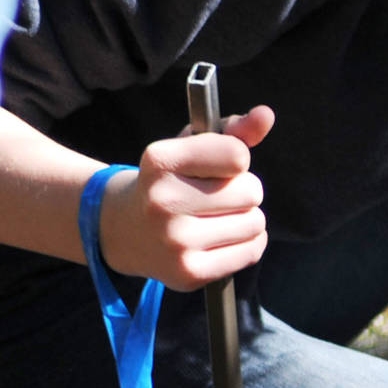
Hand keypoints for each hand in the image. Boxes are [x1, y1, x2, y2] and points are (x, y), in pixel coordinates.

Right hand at [98, 106, 274, 290]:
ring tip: (215, 217)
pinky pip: (252, 250)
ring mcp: (174, 241)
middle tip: (215, 196)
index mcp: (159, 160)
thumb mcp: (192, 147)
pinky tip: (220, 238)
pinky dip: (247, 243)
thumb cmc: (171, 180)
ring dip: (246, 218)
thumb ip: (233, 130)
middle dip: (243, 190)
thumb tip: (265, 115)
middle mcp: (162, 201)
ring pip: (256, 222)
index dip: (235, 159)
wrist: (122, 229)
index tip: (216, 166)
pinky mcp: (188, 272)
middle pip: (252, 191)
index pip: (238, 155)